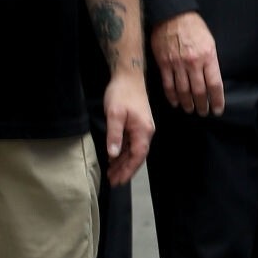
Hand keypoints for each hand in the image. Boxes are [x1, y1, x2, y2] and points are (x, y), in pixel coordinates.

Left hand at [103, 69, 154, 184]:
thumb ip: (114, 135)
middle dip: (125, 170)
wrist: (128, 75)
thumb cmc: (122, 93)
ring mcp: (142, 128)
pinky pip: (131, 143)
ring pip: (133, 150)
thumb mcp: (114, 114)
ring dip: (123, 162)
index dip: (128, 170)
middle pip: (137, 156)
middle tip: (112, 181)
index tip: (118, 181)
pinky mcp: (137, 124)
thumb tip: (113, 155)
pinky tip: (114, 158)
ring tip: (111, 173)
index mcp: (143, 130)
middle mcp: (146, 131)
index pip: (137, 156)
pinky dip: (123, 152)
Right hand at [150, 12, 224, 115]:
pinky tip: (176, 102)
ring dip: (187, 104)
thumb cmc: (194, 28)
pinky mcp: (164, 64)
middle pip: (199, 91)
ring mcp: (177, 64)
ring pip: (183, 91)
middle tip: (203, 112)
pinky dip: (172, 96)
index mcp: (208, 57)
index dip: (217, 100)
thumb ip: (210, 61)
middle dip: (202, 105)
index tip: (217, 110)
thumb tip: (211, 80)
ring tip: (190, 110)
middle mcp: (193, 63)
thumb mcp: (209, 42)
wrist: (173, 15)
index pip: (215, 84)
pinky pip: (168, 85)